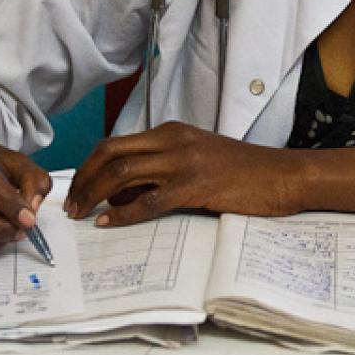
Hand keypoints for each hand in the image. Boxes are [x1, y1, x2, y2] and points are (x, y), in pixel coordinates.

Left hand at [64, 122, 303, 226]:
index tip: (77, 189)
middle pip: (110, 153)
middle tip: (72, 205)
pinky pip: (149, 200)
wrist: (282, 175)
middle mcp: (173, 140)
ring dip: (95, 195)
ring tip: (82, 215)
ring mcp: (184, 161)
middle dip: (84, 179)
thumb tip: (120, 192)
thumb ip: (160, 170)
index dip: (89, 166)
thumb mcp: (196, 161)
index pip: (115, 143)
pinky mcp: (196, 185)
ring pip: (123, 173)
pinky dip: (123, 213)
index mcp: (171, 132)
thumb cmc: (243, 173)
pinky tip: (109, 223)